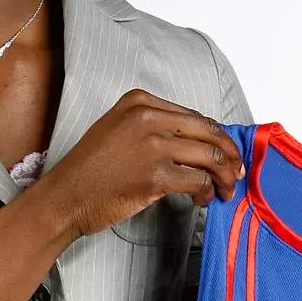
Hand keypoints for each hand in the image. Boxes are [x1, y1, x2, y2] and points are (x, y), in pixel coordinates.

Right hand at [45, 88, 243, 238]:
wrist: (65, 196)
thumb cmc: (89, 171)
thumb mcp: (116, 130)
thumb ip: (150, 127)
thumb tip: (192, 143)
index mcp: (139, 101)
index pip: (193, 116)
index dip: (215, 137)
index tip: (224, 153)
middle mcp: (147, 117)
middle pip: (208, 132)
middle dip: (229, 154)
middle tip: (236, 173)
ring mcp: (153, 145)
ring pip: (209, 156)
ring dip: (224, 176)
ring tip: (224, 190)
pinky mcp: (156, 175)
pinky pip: (199, 180)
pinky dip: (207, 191)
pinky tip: (203, 199)